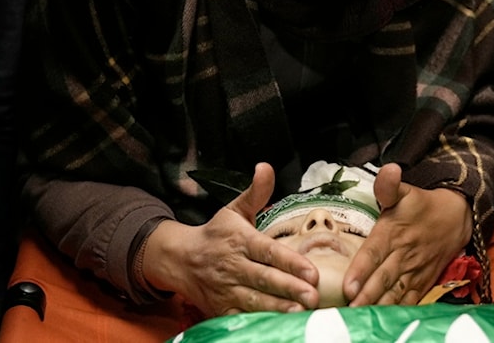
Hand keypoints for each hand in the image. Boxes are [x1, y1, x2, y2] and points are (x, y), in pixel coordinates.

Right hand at [142, 163, 319, 316]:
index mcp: (240, 240)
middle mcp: (233, 266)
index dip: (290, 262)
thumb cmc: (215, 235)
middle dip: (289, 288)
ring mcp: (226, 290)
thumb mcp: (233, 210)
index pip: (268, 252)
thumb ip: (255, 192)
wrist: (180, 260)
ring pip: (254, 301)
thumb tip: (266, 167)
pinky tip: (279, 325)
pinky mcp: (221, 309)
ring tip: (300, 312)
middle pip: (264, 279)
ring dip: (277, 307)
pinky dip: (258, 322)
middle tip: (313, 296)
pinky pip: (241, 317)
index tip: (312, 271)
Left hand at [343, 164, 471, 305]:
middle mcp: (403, 254)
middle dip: (366, 296)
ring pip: (395, 292)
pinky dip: (398, 312)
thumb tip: (389, 169)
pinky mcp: (423, 282)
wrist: (457, 217)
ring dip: (379, 307)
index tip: (349, 286)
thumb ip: (389, 185)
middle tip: (350, 311)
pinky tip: (385, 322)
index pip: (374, 253)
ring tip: (362, 319)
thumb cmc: (422, 205)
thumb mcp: (405, 192)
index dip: (362, 270)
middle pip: (383, 278)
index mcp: (393, 233)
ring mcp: (414, 270)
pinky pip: (410, 300)